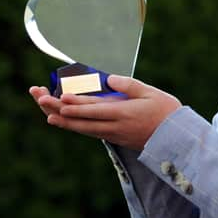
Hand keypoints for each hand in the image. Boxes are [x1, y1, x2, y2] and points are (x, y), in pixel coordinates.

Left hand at [29, 76, 181, 149]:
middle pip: (82, 120)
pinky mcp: (115, 138)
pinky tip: (65, 122)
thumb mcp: (151, 93)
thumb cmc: (167, 112)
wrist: (176, 139)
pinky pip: (90, 132)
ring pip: (83, 129)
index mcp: (124, 113)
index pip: (94, 109)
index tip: (59, 97)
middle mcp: (115, 126)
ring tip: (46, 113)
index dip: (75, 104)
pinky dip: (75, 127)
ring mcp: (113, 134)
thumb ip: (129, 85)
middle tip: (40, 100)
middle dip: (59, 110)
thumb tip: (108, 78)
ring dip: (63, 121)